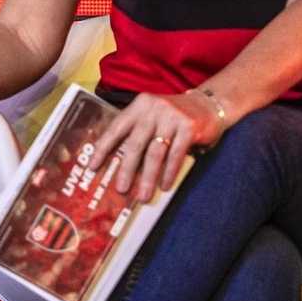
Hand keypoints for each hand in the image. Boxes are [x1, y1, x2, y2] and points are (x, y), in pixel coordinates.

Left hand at [91, 89, 226, 202]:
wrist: (209, 104)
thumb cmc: (174, 116)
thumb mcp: (152, 116)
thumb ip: (137, 133)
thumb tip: (120, 167)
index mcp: (139, 106)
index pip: (116, 128)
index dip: (104, 148)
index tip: (92, 167)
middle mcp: (153, 109)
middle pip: (135, 143)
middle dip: (126, 169)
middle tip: (120, 190)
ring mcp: (172, 117)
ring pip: (155, 153)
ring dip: (148, 177)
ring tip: (143, 196)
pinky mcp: (188, 127)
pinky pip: (175, 155)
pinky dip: (169, 173)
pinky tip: (164, 186)